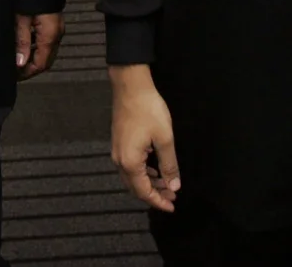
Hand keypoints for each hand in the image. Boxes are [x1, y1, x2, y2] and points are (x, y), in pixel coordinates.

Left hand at [15, 12, 64, 79]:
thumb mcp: (22, 19)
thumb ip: (22, 42)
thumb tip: (20, 61)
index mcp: (50, 36)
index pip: (41, 64)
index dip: (27, 73)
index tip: (16, 75)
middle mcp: (57, 33)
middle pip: (46, 60)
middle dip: (31, 68)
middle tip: (17, 70)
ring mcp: (57, 28)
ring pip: (47, 52)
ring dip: (34, 57)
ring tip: (19, 58)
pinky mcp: (55, 22)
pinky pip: (47, 41)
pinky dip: (37, 46)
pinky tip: (26, 44)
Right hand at [110, 64, 179, 212]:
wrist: (130, 85)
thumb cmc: (148, 109)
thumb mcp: (165, 138)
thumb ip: (169, 165)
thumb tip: (174, 185)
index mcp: (130, 162)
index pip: (143, 192)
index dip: (158, 201)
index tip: (172, 206)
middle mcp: (119, 160)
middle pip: (135, 187)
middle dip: (154, 194)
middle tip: (171, 196)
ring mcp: (117, 150)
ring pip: (131, 177)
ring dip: (148, 183)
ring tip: (166, 183)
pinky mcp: (118, 141)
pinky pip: (129, 165)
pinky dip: (142, 172)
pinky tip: (153, 168)